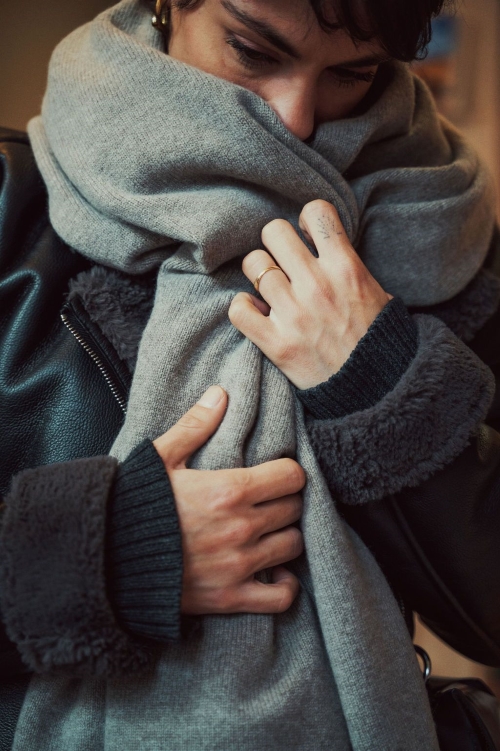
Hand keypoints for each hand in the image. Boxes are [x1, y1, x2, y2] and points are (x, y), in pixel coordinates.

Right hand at [153, 386, 304, 614]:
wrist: (108, 559)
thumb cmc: (134, 504)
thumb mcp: (161, 458)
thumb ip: (195, 425)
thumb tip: (220, 393)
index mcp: (229, 490)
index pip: (291, 476)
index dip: (288, 472)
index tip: (276, 473)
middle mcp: (241, 527)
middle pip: (293, 508)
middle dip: (285, 500)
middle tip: (270, 500)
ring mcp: (238, 565)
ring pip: (292, 545)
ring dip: (284, 535)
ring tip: (269, 530)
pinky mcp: (231, 597)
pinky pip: (281, 597)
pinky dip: (285, 586)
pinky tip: (276, 572)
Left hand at [229, 199, 391, 389]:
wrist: (376, 392)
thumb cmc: (378, 342)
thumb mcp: (378, 293)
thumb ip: (349, 265)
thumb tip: (324, 243)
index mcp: (346, 268)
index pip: (316, 211)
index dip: (308, 221)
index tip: (309, 238)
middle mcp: (317, 285)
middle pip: (274, 232)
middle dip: (276, 245)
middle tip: (284, 264)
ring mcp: (293, 314)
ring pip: (253, 264)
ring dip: (259, 275)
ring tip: (271, 291)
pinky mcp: (275, 343)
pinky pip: (238, 308)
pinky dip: (243, 307)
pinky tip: (257, 313)